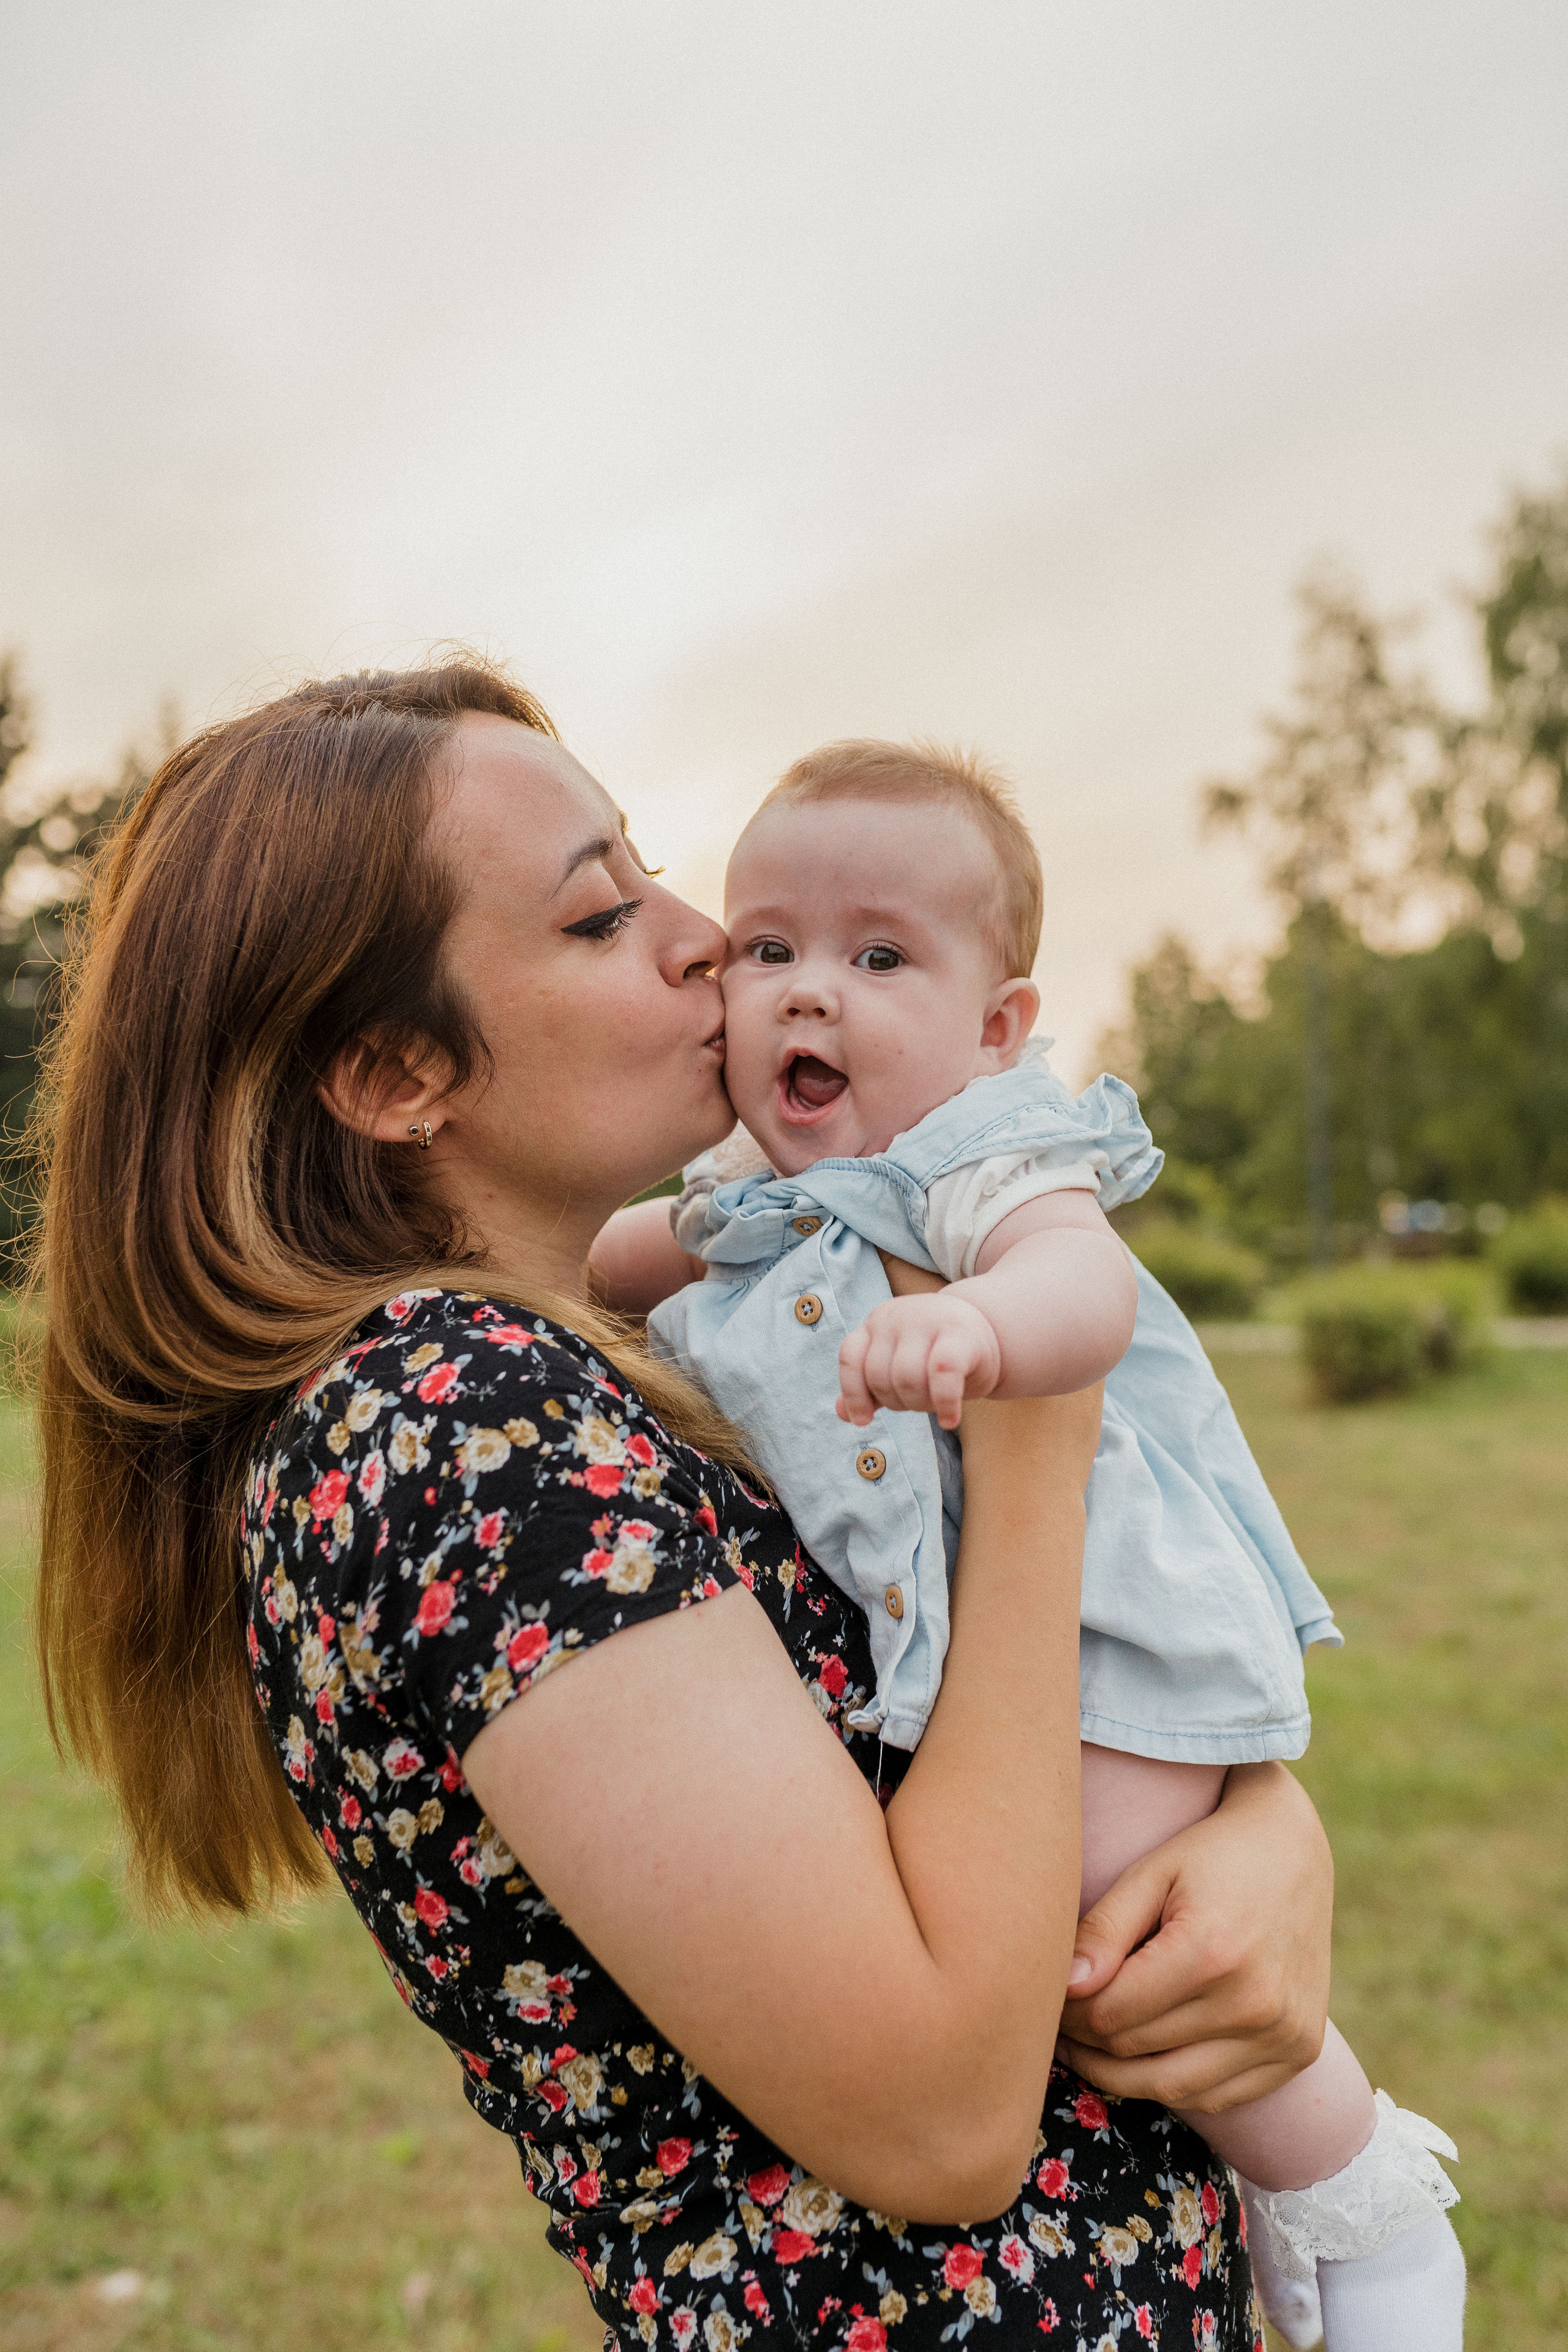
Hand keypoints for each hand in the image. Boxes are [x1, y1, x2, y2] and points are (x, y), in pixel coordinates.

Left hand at [837, 1291, 1001, 1428]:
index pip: (851, 1358)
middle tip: (919, 1402)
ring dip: (921, 1405)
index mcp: (876, 1322)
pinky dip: (944, 1404)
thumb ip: (868, 1386)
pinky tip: (949, 1420)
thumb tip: (841, 1413)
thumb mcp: (896, 1363)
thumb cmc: (933, 1352)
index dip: (853, 1393)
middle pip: (881, 1377)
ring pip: (908, 1380)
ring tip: (935, 1404)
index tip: (863, 1421)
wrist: (985, 1330)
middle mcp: (897, 1316)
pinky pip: (942, 1375)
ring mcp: (928, 1320)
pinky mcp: (961, 1335)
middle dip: (897, 1403)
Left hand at [1056, 1763, 1333, 2112]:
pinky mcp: (1300, 2051)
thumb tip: (1064, 1988)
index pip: (1112, 2014)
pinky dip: (1175, 2085)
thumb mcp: (1151, 1873)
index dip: (1070, 2014)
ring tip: (1093, 2048)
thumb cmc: (1212, 1856)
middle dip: (1088, 2042)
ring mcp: (1284, 2033)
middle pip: (1138, 2051)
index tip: (1052, 2000)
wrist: (1294, 1850)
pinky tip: (1149, 2056)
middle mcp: (1255, 2002)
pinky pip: (1218, 2095)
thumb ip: (1105, 1930)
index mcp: (1212, 1951)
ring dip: (1122, 2075)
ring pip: (1173, 2087)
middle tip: (1064, 2024)